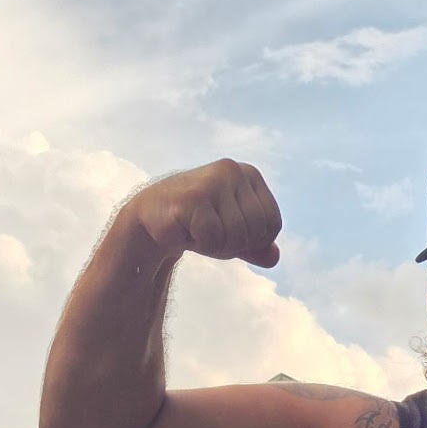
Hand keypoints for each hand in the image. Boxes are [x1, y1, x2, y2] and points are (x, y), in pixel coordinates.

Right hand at [126, 160, 282, 269]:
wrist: (152, 218)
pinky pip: (214, 238)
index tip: (228, 229)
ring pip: (237, 236)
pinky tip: (186, 229)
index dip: (254, 240)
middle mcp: (233, 170)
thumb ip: (258, 246)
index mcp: (249, 174)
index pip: (273, 223)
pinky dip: (201, 244)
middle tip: (211, 232)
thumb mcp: (234, 235)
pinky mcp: (193, 196)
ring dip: (217, 245)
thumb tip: (274, 257)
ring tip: (197, 229)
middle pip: (257, 231)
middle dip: (236, 244)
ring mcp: (213, 180)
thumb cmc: (198, 224)